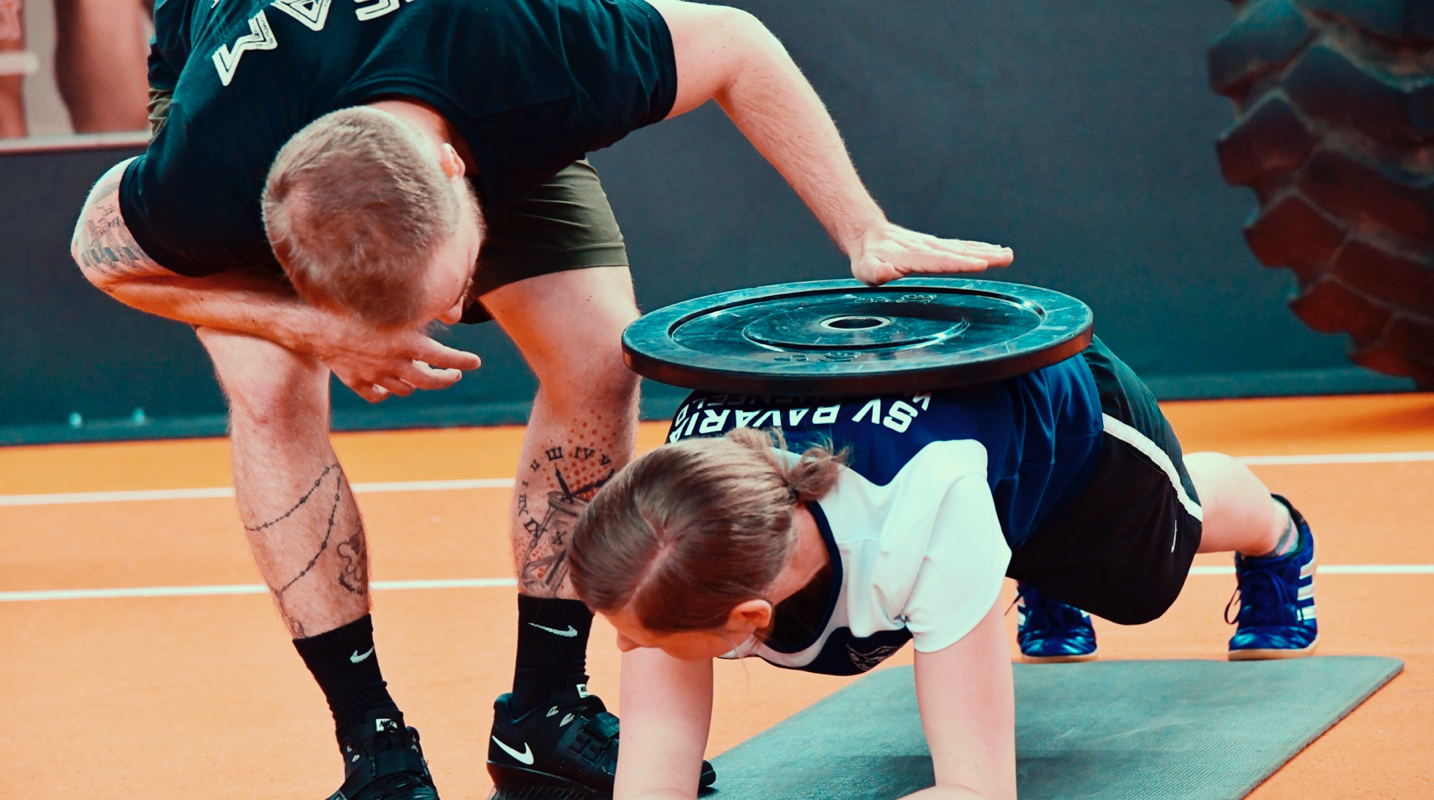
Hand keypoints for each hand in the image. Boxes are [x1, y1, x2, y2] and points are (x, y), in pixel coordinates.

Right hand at [307, 317, 482, 402]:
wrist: (314, 321)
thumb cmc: (356, 305)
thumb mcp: (395, 305)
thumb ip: (423, 309)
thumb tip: (452, 312)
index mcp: (406, 343)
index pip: (446, 357)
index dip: (463, 361)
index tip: (475, 362)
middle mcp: (393, 363)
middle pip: (428, 381)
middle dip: (446, 379)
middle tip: (454, 375)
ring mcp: (373, 375)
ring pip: (404, 389)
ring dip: (416, 383)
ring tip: (422, 374)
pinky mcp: (354, 380)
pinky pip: (376, 395)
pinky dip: (385, 393)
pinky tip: (390, 387)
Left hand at [849, 222, 1013, 285]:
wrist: (868, 235)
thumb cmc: (867, 258)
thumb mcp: (864, 269)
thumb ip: (875, 272)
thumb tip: (887, 272)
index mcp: (913, 256)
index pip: (940, 261)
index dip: (960, 263)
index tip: (980, 264)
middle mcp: (928, 248)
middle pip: (959, 252)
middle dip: (984, 255)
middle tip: (1006, 257)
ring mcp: (934, 246)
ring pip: (964, 248)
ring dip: (987, 251)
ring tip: (1008, 255)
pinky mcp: (937, 246)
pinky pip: (961, 247)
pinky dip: (979, 248)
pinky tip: (995, 250)